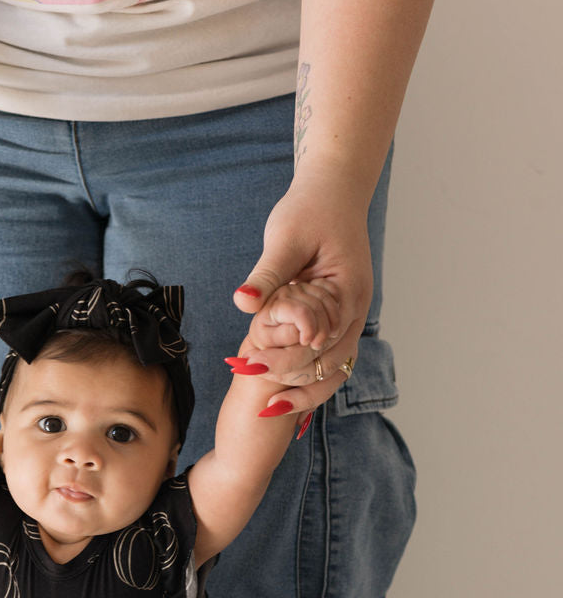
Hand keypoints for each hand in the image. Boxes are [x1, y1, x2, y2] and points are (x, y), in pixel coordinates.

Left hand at [229, 169, 372, 409]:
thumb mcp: (284, 239)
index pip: (318, 342)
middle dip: (290, 379)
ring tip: (267, 405)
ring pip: (334, 369)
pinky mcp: (339, 318)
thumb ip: (266, 275)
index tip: (248, 368)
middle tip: (250, 386)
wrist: (332, 192)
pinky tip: (279, 388)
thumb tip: (242, 302)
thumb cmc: (309, 209)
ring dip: (302, 386)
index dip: (284, 359)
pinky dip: (307, 374)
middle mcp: (356, 310)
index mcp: (347, 291)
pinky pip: (329, 359)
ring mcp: (351, 317)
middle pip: (328, 364)